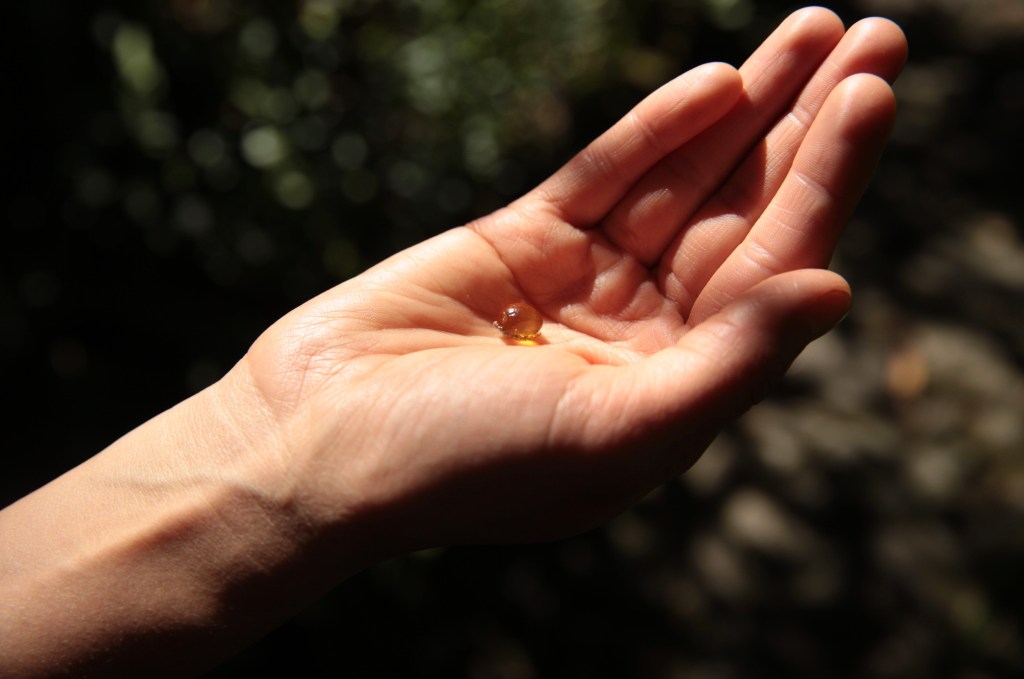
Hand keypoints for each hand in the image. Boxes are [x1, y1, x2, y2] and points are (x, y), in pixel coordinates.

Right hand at [239, 7, 907, 552]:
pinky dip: (656, 129)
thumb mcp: (614, 432)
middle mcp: (643, 335)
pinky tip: (716, 82)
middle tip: (877, 40)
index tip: (875, 97)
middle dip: (810, 130)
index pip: (774, 273)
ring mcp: (582, 283)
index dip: (829, 183)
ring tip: (817, 32)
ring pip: (684, 182)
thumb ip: (729, 365)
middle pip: (746, 215)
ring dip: (749, 110)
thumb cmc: (465, 464)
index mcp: (677, 391)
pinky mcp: (521, 242)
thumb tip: (838, 291)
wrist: (317, 445)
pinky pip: (605, 176)